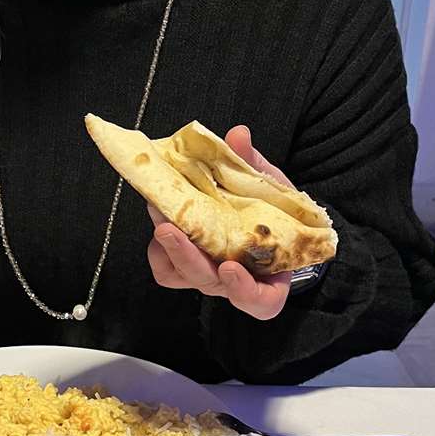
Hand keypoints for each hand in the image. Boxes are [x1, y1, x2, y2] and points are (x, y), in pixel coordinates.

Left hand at [147, 125, 292, 320]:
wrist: (267, 222)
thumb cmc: (276, 215)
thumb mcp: (273, 189)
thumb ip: (254, 166)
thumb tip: (238, 134)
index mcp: (268, 275)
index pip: (260, 301)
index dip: (245, 289)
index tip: (230, 268)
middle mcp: (233, 282)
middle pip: (208, 283)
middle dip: (187, 256)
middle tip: (169, 227)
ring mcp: (207, 276)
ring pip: (180, 276)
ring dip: (168, 248)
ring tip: (160, 214)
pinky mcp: (184, 268)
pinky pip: (166, 270)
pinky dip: (159, 249)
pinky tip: (160, 215)